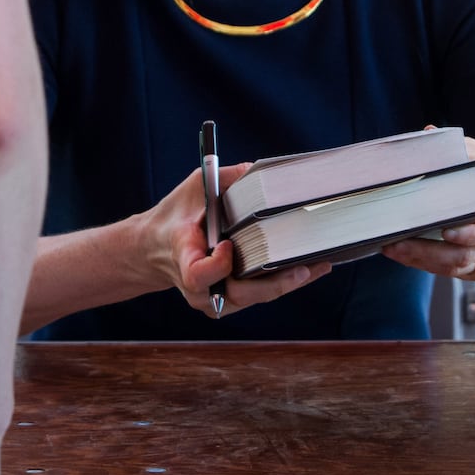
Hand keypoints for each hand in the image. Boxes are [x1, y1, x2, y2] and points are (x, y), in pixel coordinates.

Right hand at [139, 163, 331, 316]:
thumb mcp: (195, 187)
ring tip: (319, 266)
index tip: (227, 246)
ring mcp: (212, 299)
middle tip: (304, 268)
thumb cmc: (178, 215)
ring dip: (286, 283)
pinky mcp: (226, 303)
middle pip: (238, 294)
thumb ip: (226, 179)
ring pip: (253, 298)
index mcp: (184, 256)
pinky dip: (280, 283)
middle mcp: (197, 287)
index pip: (198, 274)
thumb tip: (261, 171)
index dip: (217, 266)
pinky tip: (308, 269)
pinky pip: (256, 296)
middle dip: (274, 283)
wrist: (156, 248)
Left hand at [382, 138, 474, 280]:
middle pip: (463, 255)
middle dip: (426, 252)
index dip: (468, 235)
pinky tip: (406, 257)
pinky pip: (452, 275)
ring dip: (420, 261)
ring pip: (454, 269)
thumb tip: (429, 132)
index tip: (446, 231)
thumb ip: (461, 150)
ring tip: (392, 249)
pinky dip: (427, 266)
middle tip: (395, 243)